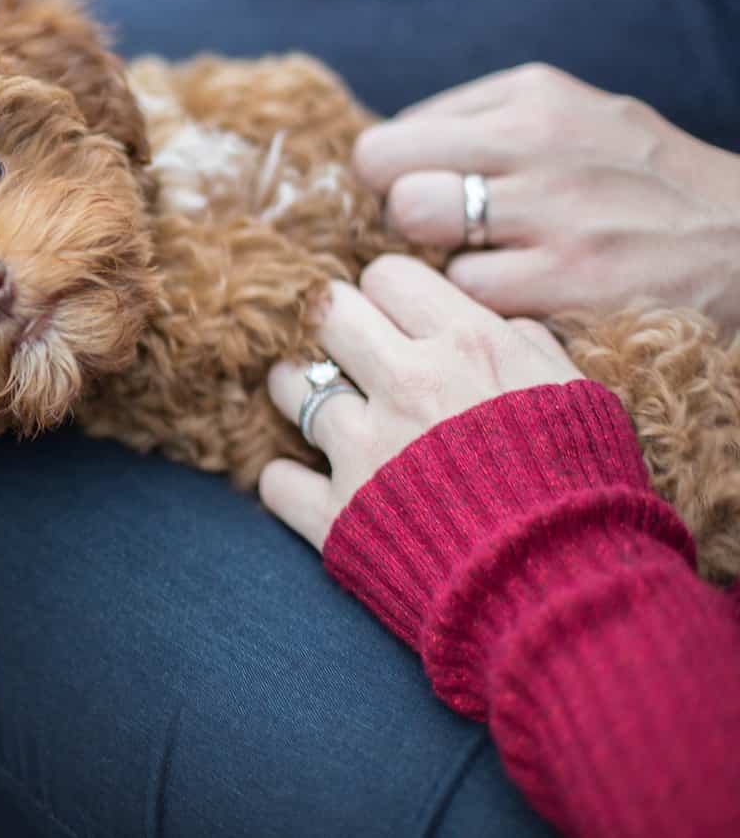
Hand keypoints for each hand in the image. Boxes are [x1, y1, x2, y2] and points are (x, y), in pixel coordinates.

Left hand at [259, 256, 581, 548]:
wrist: (567, 588)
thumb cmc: (586, 489)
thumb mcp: (582, 395)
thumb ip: (529, 347)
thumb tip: (498, 324)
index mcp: (467, 344)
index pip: (388, 275)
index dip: (386, 294)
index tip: (392, 316)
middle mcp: (405, 383)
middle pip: (326, 312)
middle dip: (329, 323)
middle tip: (341, 348)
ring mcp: (363, 448)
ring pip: (287, 384)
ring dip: (296, 389)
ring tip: (313, 403)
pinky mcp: (337, 515)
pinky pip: (278, 479)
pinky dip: (287, 480)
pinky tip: (304, 480)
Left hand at [354, 64, 739, 329]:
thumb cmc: (641, 189)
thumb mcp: (573, 121)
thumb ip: (481, 128)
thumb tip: (382, 160)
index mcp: (532, 95)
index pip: (393, 133)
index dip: (392, 181)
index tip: (422, 205)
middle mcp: (539, 136)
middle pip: (385, 167)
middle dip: (392, 214)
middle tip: (433, 243)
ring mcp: (556, 207)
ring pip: (414, 219)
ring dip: (429, 258)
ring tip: (477, 269)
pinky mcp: (573, 277)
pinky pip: (464, 290)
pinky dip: (480, 305)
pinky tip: (519, 303)